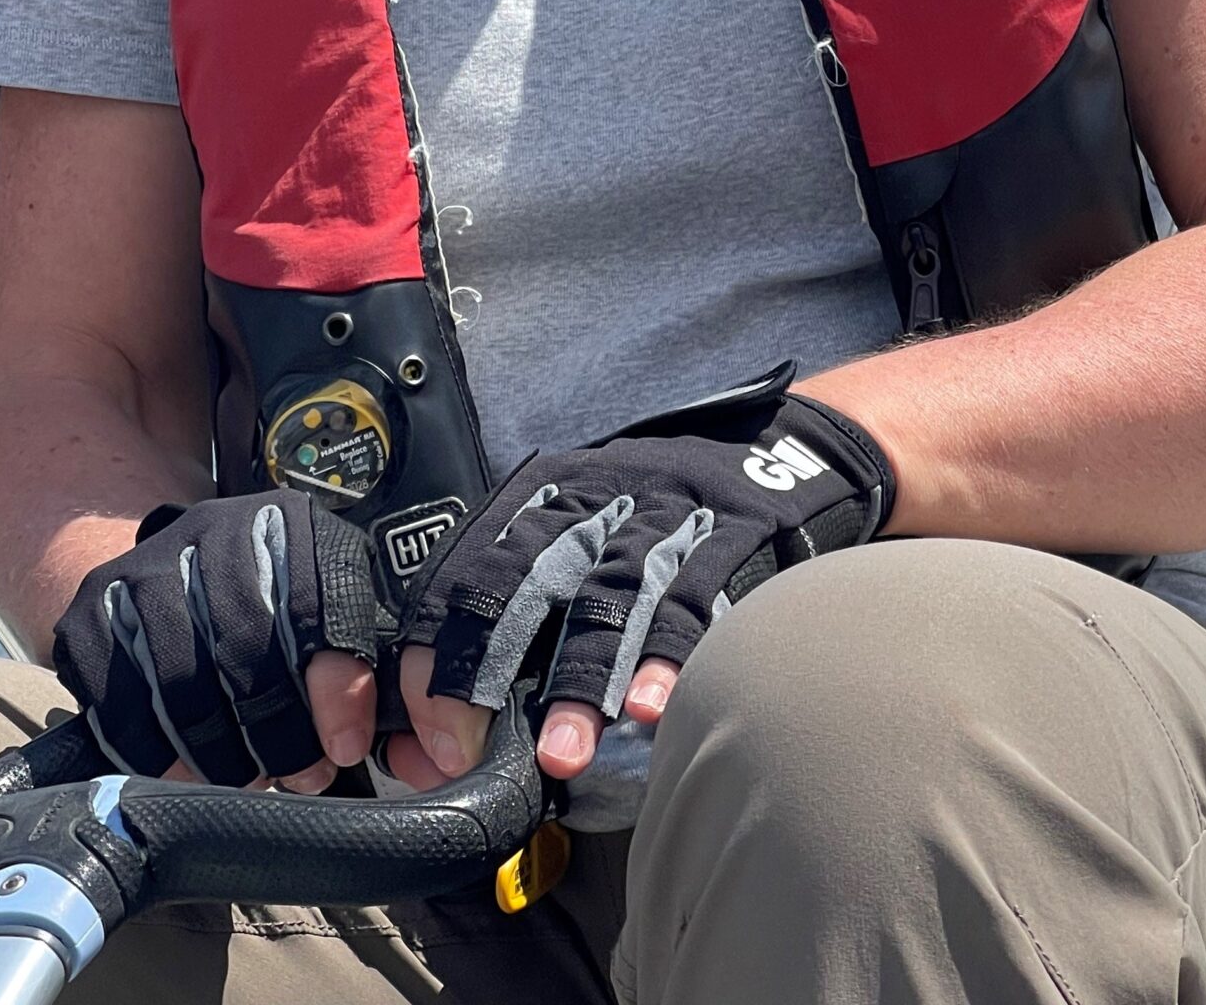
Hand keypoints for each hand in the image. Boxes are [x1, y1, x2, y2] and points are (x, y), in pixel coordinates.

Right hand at [52, 494, 380, 790]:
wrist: (182, 569)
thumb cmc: (274, 599)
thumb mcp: (329, 603)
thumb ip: (348, 652)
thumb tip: (346, 737)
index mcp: (284, 519)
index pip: (314, 603)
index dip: (332, 687)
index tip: (341, 748)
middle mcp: (210, 528)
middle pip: (241, 645)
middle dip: (274, 730)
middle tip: (294, 775)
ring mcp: (144, 566)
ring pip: (178, 680)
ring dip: (214, 752)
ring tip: (241, 779)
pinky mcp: (91, 608)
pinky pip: (117, 699)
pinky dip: (150, 752)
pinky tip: (178, 773)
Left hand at [389, 366, 892, 785]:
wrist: (775, 448)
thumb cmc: (657, 524)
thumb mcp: (580, 543)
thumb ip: (518, 631)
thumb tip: (440, 745)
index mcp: (542, 495)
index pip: (463, 568)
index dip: (436, 652)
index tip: (431, 739)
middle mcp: (593, 496)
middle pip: (519, 577)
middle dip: (484, 666)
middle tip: (466, 751)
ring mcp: (663, 512)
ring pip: (606, 596)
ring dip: (579, 683)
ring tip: (563, 757)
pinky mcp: (728, 531)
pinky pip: (692, 597)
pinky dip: (667, 657)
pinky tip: (650, 711)